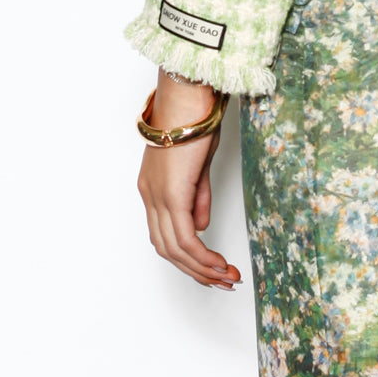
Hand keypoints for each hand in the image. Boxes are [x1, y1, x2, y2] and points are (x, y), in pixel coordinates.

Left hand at [136, 70, 243, 290]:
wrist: (189, 94)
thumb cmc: (195, 118)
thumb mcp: (199, 163)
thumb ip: (197, 196)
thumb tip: (200, 227)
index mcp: (153, 186)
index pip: (165, 234)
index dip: (187, 256)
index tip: (211, 267)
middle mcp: (150, 195)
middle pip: (167, 249)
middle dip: (196, 270)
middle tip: (223, 281)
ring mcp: (158, 196)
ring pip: (174, 249)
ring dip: (201, 269)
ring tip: (227, 278)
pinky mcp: (172, 194)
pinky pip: (184, 238)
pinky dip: (202, 256)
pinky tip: (219, 264)